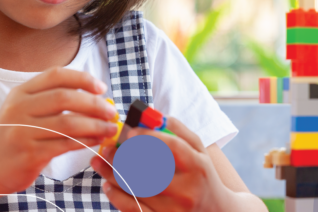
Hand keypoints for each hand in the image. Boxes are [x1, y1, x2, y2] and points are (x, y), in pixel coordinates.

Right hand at [0, 67, 120, 194]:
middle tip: (111, 111)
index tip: (101, 88)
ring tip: (110, 128)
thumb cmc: (14, 137)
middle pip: (65, 98)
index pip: (55, 76)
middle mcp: (19, 108)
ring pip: (68, 123)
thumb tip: (94, 98)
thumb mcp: (23, 111)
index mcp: (20, 93)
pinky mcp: (29, 153)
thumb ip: (50, 101)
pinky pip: (65, 144)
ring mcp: (22, 131)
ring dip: (95, 125)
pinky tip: (96, 141)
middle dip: (94, 104)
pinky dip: (86, 141)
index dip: (82, 79)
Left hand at [90, 117, 238, 211]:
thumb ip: (178, 131)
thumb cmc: (203, 175)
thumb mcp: (199, 150)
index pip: (172, 148)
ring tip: (100, 163)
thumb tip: (152, 115)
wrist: (217, 211)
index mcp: (197, 166)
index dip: (148, 138)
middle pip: (148, 172)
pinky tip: (108, 185)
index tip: (128, 132)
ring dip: (112, 176)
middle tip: (106, 149)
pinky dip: (117, 197)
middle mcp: (186, 190)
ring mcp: (174, 210)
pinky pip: (134, 210)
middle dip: (120, 158)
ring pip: (135, 192)